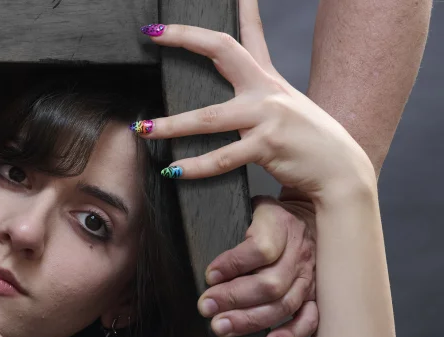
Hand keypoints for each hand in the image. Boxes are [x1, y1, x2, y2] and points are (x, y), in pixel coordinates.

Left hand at [136, 0, 375, 199]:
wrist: (342, 172)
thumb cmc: (309, 146)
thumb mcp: (287, 112)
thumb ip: (258, 105)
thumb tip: (232, 111)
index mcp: (269, 81)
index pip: (252, 35)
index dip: (243, 8)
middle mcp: (267, 91)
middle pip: (222, 50)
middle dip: (185, 38)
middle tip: (153, 32)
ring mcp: (267, 116)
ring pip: (208, 118)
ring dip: (170, 125)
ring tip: (143, 129)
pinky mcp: (267, 146)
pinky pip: (222, 157)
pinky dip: (194, 167)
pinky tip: (173, 171)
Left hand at [197, 197, 317, 336]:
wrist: (311, 214)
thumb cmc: (269, 214)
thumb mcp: (249, 204)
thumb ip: (228, 214)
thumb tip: (188, 209)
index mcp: (281, 225)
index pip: (261, 248)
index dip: (233, 264)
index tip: (209, 275)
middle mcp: (298, 253)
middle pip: (270, 283)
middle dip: (233, 298)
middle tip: (205, 307)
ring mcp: (309, 276)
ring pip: (283, 304)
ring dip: (250, 320)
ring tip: (220, 327)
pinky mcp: (315, 294)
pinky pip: (309, 319)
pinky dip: (290, 334)